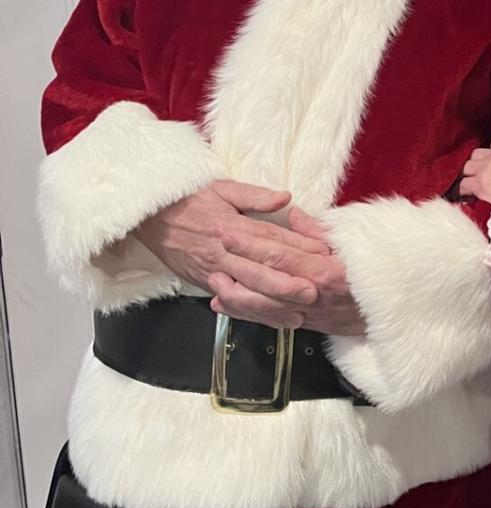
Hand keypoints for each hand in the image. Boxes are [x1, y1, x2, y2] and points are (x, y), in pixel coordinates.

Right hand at [136, 180, 325, 303]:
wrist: (151, 217)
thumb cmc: (190, 199)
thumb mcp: (223, 188)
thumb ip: (256, 195)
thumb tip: (286, 198)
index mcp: (231, 225)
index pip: (271, 238)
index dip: (297, 247)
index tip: (321, 254)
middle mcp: (222, 251)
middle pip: (260, 270)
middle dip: (288, 283)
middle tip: (314, 292)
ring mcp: (212, 270)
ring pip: (247, 291)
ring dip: (273, 304)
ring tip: (298, 313)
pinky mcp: (205, 283)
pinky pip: (231, 301)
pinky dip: (252, 312)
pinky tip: (270, 319)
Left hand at [207, 207, 365, 335]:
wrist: (393, 311)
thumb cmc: (376, 273)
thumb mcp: (355, 245)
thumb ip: (320, 231)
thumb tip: (293, 214)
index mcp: (324, 272)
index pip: (280, 256)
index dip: (252, 245)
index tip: (230, 232)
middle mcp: (312, 296)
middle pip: (265, 283)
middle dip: (236, 267)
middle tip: (212, 254)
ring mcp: (306, 314)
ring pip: (262, 307)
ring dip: (234, 295)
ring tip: (213, 281)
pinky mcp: (305, 325)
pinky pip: (269, 321)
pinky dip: (245, 314)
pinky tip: (224, 306)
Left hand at [459, 138, 490, 205]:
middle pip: (479, 154)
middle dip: (479, 163)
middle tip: (483, 175)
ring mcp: (487, 167)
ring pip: (468, 166)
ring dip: (470, 175)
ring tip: (473, 184)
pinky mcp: (480, 184)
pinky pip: (464, 184)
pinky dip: (464, 191)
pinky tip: (467, 196)